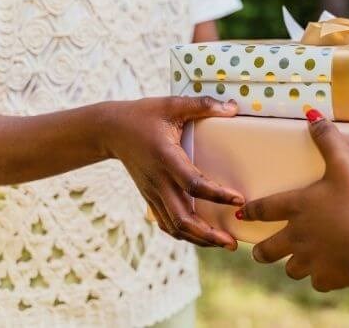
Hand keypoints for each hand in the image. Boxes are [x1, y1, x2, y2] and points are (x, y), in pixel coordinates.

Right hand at [102, 96, 244, 249]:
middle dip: (208, 234)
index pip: (193, 184)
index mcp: (166, 158)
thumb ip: (203, 105)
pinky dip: (184, 234)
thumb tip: (233, 108)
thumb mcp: (172, 104)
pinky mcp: (150, 197)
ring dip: (199, 239)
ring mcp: (152, 192)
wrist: (110, 130)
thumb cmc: (143, 115)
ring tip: (223, 243)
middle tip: (232, 242)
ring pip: (174, 226)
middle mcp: (158, 181)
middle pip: (182, 218)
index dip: (216, 195)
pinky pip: (166, 223)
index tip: (238, 200)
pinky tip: (202, 237)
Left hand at [237, 110, 348, 291]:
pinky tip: (330, 271)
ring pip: (292, 268)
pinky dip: (322, 277)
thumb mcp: (345, 164)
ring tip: (299, 261)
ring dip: (293, 264)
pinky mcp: (328, 279)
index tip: (241, 214)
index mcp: (297, 207)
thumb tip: (311, 114)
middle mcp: (297, 236)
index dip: (251, 211)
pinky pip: (319, 281)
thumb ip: (329, 140)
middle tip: (260, 250)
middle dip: (261, 251)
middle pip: (267, 250)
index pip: (264, 208)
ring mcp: (311, 260)